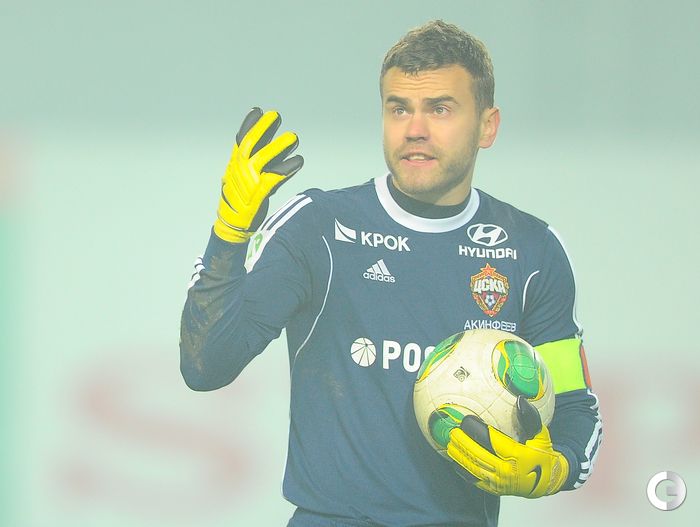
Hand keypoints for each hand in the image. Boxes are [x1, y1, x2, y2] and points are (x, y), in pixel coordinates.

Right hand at [214, 107, 303, 242]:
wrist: (232, 226)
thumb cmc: (239, 201)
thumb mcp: (239, 178)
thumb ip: (250, 163)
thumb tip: (266, 148)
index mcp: (234, 165)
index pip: (240, 140)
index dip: (249, 125)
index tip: (258, 110)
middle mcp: (239, 171)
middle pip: (251, 145)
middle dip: (263, 129)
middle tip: (276, 116)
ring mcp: (248, 182)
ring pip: (263, 159)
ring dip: (279, 147)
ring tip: (294, 137)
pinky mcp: (258, 194)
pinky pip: (275, 178)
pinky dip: (287, 168)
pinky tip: (299, 161)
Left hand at [447, 396, 568, 497]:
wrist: (546, 481)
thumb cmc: (542, 454)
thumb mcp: (540, 435)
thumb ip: (530, 417)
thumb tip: (520, 400)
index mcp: (518, 456)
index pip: (492, 441)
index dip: (477, 430)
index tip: (466, 420)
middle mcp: (507, 471)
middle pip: (479, 455)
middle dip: (463, 442)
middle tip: (453, 430)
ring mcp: (499, 482)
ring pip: (474, 468)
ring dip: (460, 456)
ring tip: (450, 443)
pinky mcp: (495, 490)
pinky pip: (475, 481)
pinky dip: (463, 471)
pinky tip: (454, 462)